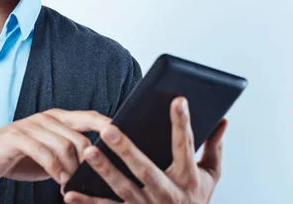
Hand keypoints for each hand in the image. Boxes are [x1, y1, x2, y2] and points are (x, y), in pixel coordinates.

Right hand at [0, 109, 110, 184]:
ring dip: (73, 169)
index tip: (127, 142)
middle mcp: (47, 118)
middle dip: (90, 161)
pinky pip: (44, 153)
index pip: (90, 117)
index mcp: (58, 118)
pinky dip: (55, 169)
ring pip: (64, 145)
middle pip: (81, 136)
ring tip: (74, 184)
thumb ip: (70, 154)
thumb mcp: (49, 153)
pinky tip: (60, 181)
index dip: (109, 127)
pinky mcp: (18, 137)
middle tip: (93, 180)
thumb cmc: (19, 156)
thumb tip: (99, 167)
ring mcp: (32, 126)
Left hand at [63, 97, 226, 203]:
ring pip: (123, 188)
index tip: (178, 99)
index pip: (186, 145)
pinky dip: (88, 202)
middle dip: (127, 150)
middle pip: (146, 169)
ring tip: (88, 153)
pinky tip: (70, 192)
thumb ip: (214, 147)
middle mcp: (168, 194)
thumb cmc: (197, 201)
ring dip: (105, 171)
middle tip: (108, 130)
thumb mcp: (211, 176)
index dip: (183, 123)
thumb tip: (222, 120)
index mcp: (188, 179)